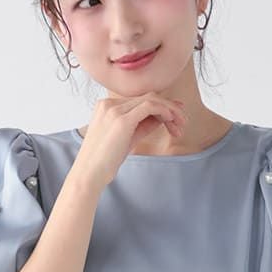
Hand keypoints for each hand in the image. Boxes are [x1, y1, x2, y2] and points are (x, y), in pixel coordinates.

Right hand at [73, 93, 187, 188]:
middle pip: (147, 98)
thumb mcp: (126, 139)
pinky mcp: (122, 119)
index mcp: (106, 106)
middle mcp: (109, 104)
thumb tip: (162, 118)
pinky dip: (164, 111)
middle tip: (182, 123)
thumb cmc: (104, 162)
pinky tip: (172, 121)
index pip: (140, 100)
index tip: (175, 117)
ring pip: (151, 100)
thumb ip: (142, 126)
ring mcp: (114, 110)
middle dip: (169, 109)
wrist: (88, 174)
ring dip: (170, 111)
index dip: (161, 107)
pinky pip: (150, 106)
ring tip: (180, 125)